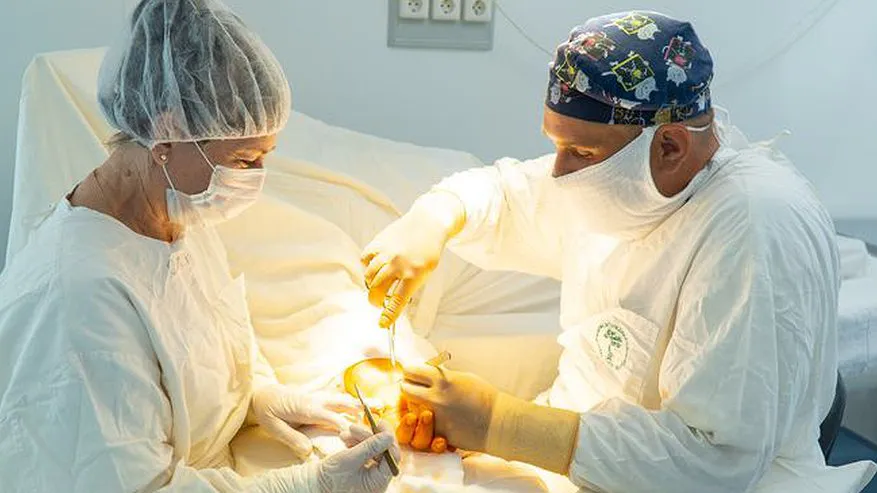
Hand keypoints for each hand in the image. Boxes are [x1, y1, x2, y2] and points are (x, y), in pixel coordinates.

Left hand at [251, 385, 359, 457]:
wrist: (262, 393)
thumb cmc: (268, 411)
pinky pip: (333, 396)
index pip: (332, 418)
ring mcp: (316, 396)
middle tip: (373, 415)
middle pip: (341, 403)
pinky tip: (353, 401)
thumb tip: (307, 451)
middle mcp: (315, 400)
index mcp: (307, 409)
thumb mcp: (274, 427)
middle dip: (357, 409)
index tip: (358, 434)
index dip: (345, 426)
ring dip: (353, 402)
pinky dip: (345, 398)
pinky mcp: (314, 396)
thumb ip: (291, 438)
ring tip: (368, 408)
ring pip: (339, 398)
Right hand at [317, 422, 400, 492]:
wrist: (314, 484)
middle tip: (355, 427)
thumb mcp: (349, 459)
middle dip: (368, 437)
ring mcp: (370, 474)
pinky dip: (356, 443)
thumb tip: (389, 435)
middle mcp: (377, 479)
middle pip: (382, 451)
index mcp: (378, 482)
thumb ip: (370, 447)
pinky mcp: (363, 467)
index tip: (381, 424)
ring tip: (344, 434)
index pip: (393, 458)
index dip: (388, 439)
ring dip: (360, 438)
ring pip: (373, 449)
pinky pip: (365, 451)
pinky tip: (345, 439)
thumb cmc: (329, 478)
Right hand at [361, 192, 464, 327]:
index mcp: (414, 275)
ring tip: (377, 284)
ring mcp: (386, 252)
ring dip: (370, 284)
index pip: (397, 302)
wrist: (428, 223)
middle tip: (377, 303)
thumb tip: (391, 302)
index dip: (388, 316)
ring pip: (368, 276)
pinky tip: (375, 266)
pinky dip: (367, 266)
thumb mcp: (425, 272)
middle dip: (375, 301)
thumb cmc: (428, 251)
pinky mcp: (378, 242)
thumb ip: (409, 286)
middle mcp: (398, 264)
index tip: (382, 324)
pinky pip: (365, 260)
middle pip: (377, 291)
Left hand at [400, 365, 497, 451]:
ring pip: (412, 409)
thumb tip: (427, 373)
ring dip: (415, 405)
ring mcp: (436, 417)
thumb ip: (443, 376)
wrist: (497, 422)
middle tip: (411, 387)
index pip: (413, 370)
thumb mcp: (463, 378)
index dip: (410, 370)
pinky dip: (428, 422)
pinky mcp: (439, 433)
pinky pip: (425, 425)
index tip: (411, 372)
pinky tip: (438, 418)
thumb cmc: (484, 397)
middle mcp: (436, 397)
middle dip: (407, 387)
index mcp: (443, 379)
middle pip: (405, 389)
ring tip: (425, 403)